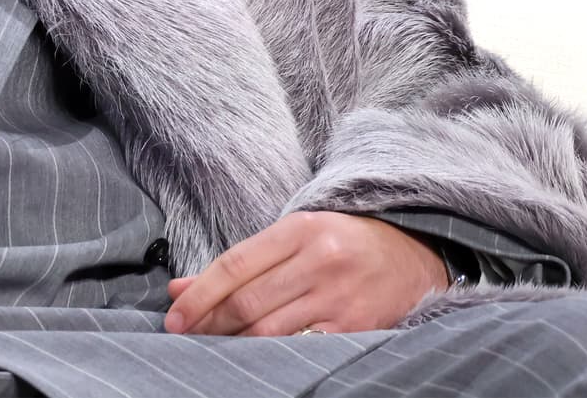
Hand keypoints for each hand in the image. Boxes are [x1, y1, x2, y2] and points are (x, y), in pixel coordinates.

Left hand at [163, 212, 447, 336]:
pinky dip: (272, 354)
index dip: (199, 293)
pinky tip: (253, 356)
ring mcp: (340, 296)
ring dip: (234, 342)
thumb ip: (239, 264)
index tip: (174, 315)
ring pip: (271, 329)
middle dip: (209, 322)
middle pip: (249, 301)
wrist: (412, 252)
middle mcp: (319, 260)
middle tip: (184, 335)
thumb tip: (179, 288)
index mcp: (299, 230)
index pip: (235, 264)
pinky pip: (302, 346)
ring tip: (212, 345)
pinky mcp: (357, 326)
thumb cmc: (341, 242)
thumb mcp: (292, 237)